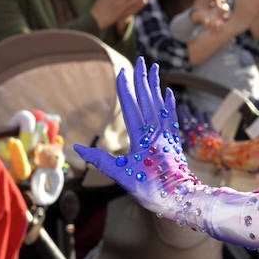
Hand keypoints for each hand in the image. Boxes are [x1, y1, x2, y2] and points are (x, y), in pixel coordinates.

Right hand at [73, 59, 198, 220]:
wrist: (182, 198)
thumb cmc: (150, 190)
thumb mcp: (121, 176)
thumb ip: (100, 160)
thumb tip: (76, 148)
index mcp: (142, 138)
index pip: (131, 107)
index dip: (126, 89)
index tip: (122, 72)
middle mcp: (156, 132)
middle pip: (148, 100)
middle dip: (144, 79)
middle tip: (142, 60)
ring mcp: (167, 135)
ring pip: (160, 105)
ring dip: (156, 86)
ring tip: (154, 69)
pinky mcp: (174, 141)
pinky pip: (171, 116)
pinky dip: (169, 103)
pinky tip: (169, 93)